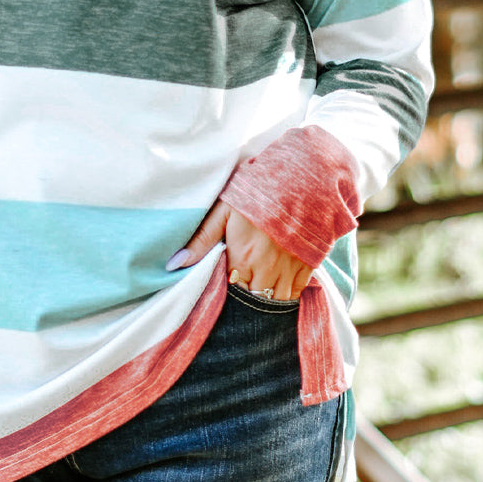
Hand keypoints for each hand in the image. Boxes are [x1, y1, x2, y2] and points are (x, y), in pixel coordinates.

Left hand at [166, 200, 312, 299]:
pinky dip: (287, 294)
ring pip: (277, 301)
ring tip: (257, 292)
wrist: (302, 180)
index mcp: (243, 258)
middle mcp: (267, 270)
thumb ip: (201, 240)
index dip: (227, 295)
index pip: (231, 293)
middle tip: (240, 290)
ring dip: (266, 300)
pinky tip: (279, 289)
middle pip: (254, 301)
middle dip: (246, 301)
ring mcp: (290, 269)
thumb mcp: (224, 211)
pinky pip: (297, 291)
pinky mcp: (309, 264)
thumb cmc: (258, 191)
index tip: (223, 288)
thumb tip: (174, 264)